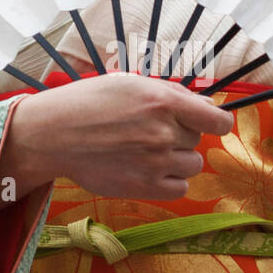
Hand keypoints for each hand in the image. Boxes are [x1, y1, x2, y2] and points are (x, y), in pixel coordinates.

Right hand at [7, 72, 235, 200]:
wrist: (54, 134)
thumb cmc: (91, 103)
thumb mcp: (132, 84)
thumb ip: (173, 94)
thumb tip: (208, 107)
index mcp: (163, 101)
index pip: (217, 121)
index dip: (216, 122)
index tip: (209, 123)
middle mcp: (163, 132)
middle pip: (197, 140)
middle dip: (181, 134)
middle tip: (149, 131)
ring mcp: (156, 162)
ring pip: (192, 164)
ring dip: (177, 159)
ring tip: (148, 151)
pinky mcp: (145, 187)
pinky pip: (180, 189)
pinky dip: (171, 181)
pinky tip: (150, 170)